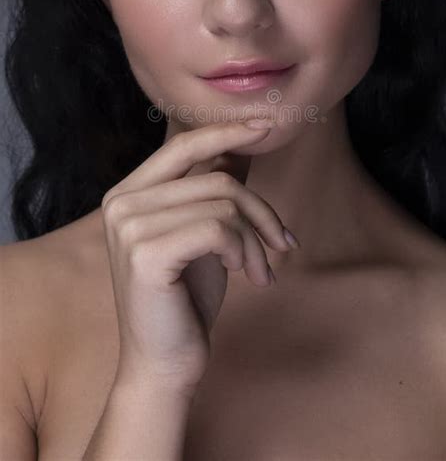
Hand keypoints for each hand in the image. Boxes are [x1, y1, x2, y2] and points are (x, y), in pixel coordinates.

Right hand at [100, 120, 295, 396]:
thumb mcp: (204, 234)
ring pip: (223, 204)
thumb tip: (241, 146)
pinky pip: (218, 228)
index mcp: (129, 192)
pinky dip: (243, 250)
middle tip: (283, 243)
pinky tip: (245, 275)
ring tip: (262, 269)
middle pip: (216, 178)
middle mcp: (121, 202)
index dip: (226, 131)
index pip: (183, 144)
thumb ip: (212, 189)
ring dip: (256, 239)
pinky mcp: (146, 252)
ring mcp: (129, 226)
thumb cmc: (186, 297)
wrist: (164, 362)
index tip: (266, 124)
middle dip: (260, 210)